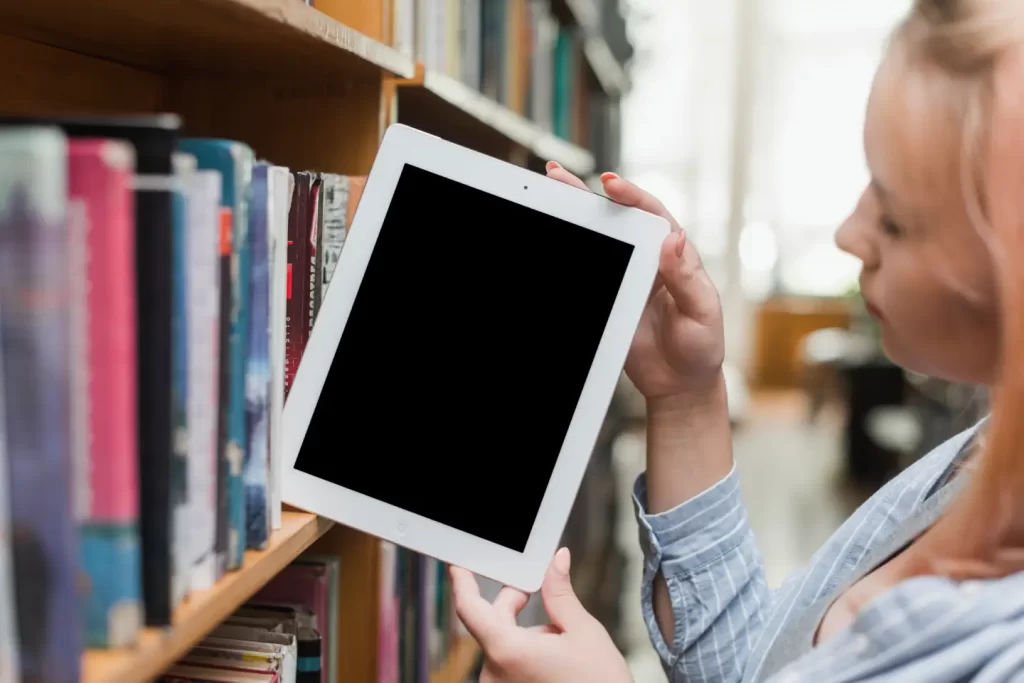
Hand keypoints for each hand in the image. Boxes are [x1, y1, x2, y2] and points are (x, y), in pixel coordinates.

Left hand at [450, 548, 632, 682]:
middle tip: (536, 590)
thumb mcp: (584, 632)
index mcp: (508, 652)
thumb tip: (558, 559)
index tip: (459, 565)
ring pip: (501, 645)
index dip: (461, 581)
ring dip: (523, 632)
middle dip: (512, 603)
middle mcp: (494, 675)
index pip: (469, 608)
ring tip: (559, 637)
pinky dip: (523, 652)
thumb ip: (560, 593)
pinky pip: (506, 665)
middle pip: (491, 624)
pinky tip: (552, 656)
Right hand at [545, 162, 723, 400]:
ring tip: (548, 194)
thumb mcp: (702, 312)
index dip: (630, 196)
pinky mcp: (609, 297)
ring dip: (574, 217)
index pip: (652, 215)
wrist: (680, 386)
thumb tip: (673, 238)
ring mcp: (627, 278)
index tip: (610, 184)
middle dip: (587, 194)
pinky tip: (548, 238)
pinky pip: (588, 270)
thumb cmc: (702, 348)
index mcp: (675, 256)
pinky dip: (569, 253)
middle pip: (617, 219)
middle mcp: (648, 260)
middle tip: (559, 177)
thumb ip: (687, 278)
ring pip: (598, 240)